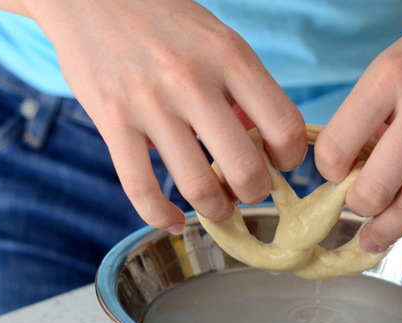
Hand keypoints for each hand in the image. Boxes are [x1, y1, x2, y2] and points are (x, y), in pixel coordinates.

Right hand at [25, 0, 306, 230]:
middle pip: (245, 168)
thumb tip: (264, 144)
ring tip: (218, 207)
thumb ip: (243, 90)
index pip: (285, 127)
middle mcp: (192, 80)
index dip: (290, 159)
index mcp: (230, 56)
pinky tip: (175, 221)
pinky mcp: (111, 120)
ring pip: (197, 186)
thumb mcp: (217, 40)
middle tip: (248, 190)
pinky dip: (162, 217)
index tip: (279, 164)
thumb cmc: (165, 21)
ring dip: (216, 210)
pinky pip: (140, 189)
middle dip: (255, 193)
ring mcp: (149, 102)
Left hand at [315, 0, 401, 266]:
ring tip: (374, 241)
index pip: (337, 146)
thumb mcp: (400, 55)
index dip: (327, 171)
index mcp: (390, 76)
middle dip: (356, 210)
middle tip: (354, 213)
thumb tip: (356, 159)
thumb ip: (376, 109)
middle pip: (374, 186)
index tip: (332, 177)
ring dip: (388, 232)